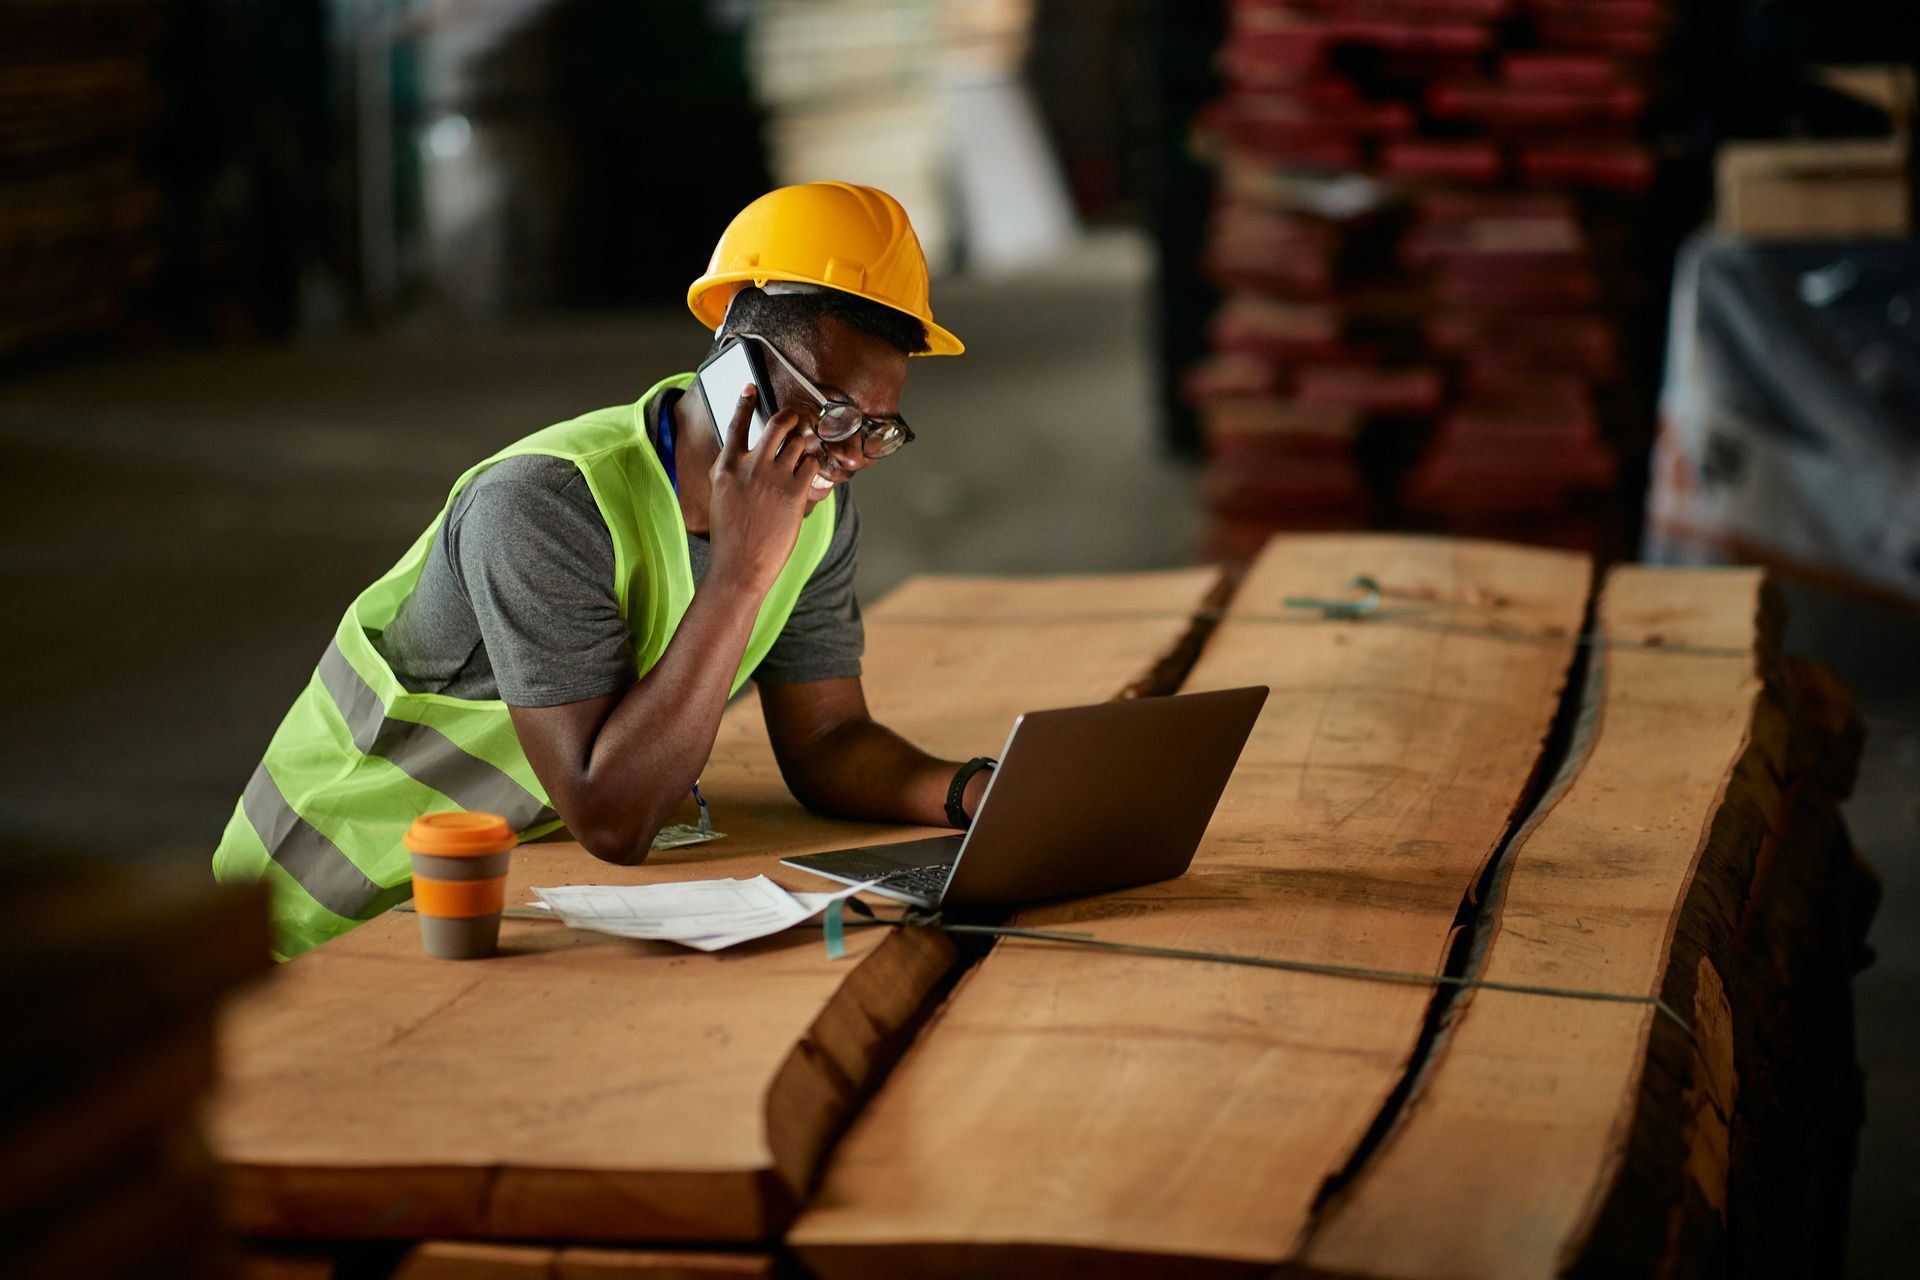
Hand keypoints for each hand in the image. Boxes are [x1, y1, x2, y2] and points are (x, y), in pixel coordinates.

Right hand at [706, 384, 821, 594]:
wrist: (739, 567)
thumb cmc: (730, 537)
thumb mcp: (721, 497)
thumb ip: (732, 472)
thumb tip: (750, 454)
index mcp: (726, 466)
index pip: (736, 424)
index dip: (745, 402)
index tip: (750, 388)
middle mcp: (750, 465)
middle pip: (778, 424)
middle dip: (791, 417)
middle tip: (796, 419)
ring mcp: (773, 477)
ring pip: (799, 443)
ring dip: (804, 447)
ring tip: (800, 458)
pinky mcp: (795, 491)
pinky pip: (813, 465)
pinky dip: (813, 467)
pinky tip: (808, 476)